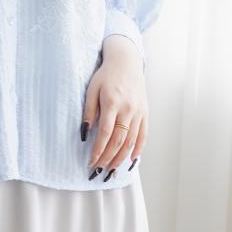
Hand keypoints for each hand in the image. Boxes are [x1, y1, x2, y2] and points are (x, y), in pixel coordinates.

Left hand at [82, 36, 146, 177]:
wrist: (126, 62)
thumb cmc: (105, 76)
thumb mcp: (91, 90)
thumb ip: (88, 112)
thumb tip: (85, 134)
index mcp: (112, 102)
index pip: (106, 133)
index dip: (98, 150)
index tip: (91, 162)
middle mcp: (128, 109)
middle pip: (119, 140)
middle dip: (108, 158)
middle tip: (99, 169)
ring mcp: (139, 112)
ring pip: (131, 141)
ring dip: (121, 158)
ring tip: (111, 168)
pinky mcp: (145, 113)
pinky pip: (143, 135)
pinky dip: (138, 149)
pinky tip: (131, 160)